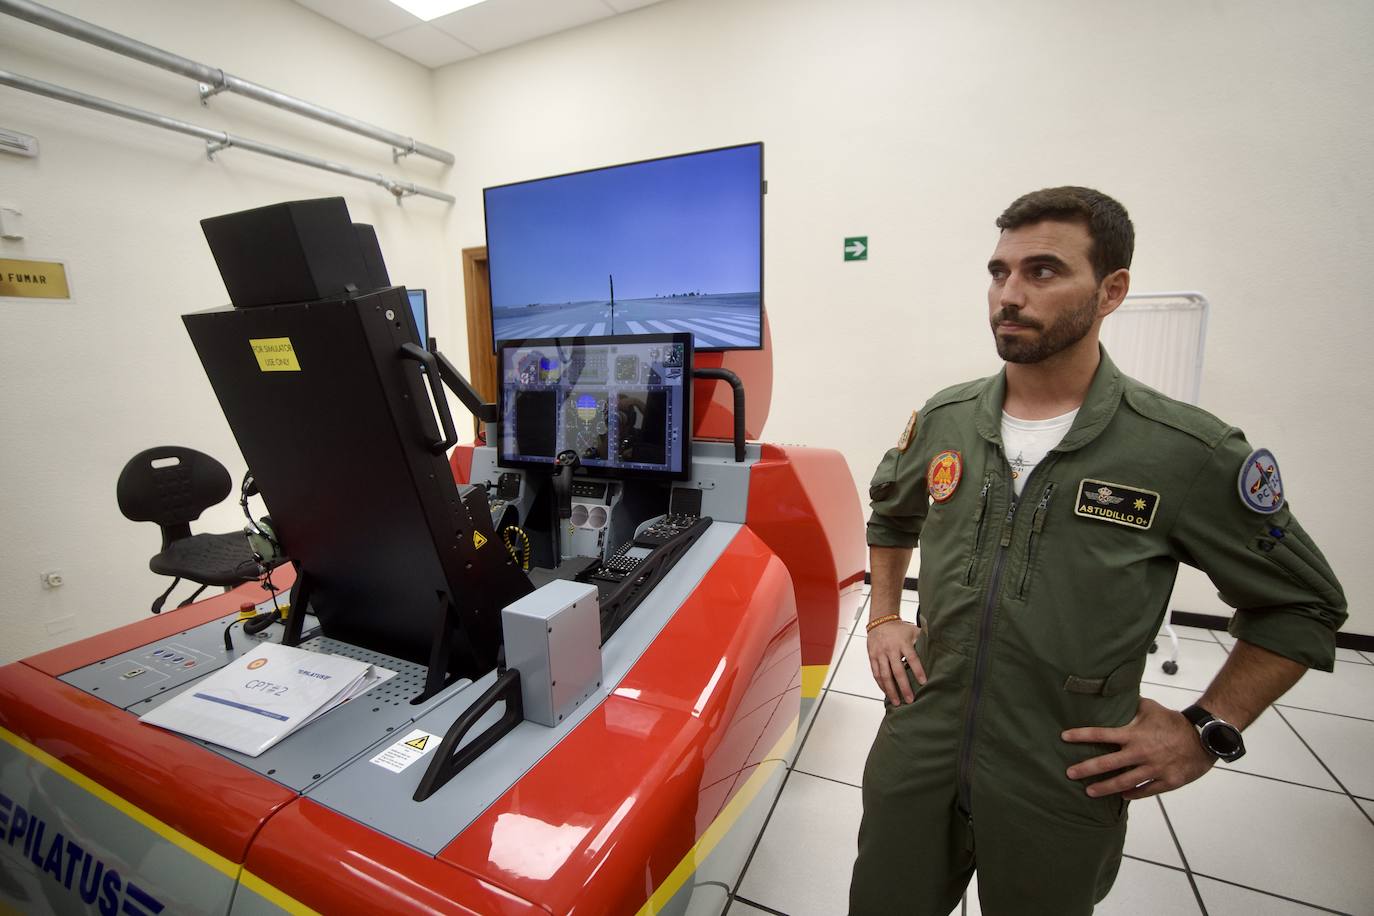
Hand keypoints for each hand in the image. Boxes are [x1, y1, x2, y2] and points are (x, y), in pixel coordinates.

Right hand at [867, 619, 924, 704]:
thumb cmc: (900, 629)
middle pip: (897, 671)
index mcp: (903, 643)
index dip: (917, 670)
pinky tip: (887, 693)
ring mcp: (880, 654)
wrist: (880, 621)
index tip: (923, 682)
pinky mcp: (872, 657)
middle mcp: (890, 649)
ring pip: (884, 675)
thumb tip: (942, 645)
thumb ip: (924, 639)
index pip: (912, 658)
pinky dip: (881, 685)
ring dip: (891, 690)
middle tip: (910, 700)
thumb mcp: (913, 630)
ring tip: (897, 702)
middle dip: (904, 687)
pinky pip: (876, 674)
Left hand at [1061, 698, 1215, 799]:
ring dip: (1104, 788)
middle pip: (1106, 763)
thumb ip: (1130, 706)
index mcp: (1133, 734)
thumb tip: (1114, 695)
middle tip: (1069, 773)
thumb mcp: (1150, 708)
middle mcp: (1140, 753)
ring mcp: (1153, 769)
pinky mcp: (1167, 781)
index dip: (1081, 735)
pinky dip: (1132, 794)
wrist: (1203, 737)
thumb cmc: (1174, 721)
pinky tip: (1121, 796)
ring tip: (1089, 792)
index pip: (1101, 734)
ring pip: (1123, 782)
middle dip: (1085, 769)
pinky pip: (1145, 790)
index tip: (1064, 737)